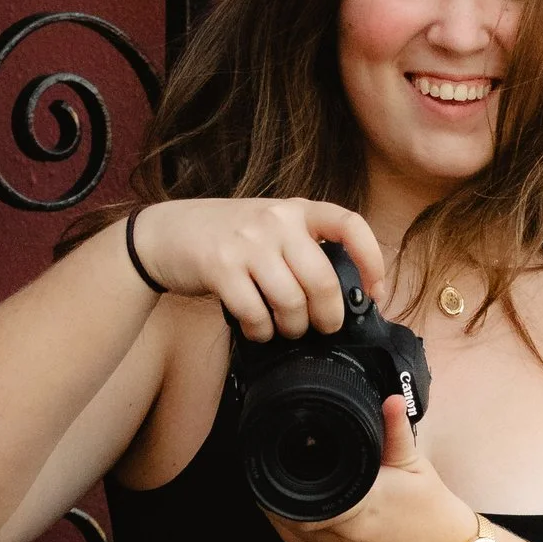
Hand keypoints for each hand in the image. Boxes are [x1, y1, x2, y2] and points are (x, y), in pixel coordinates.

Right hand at [124, 196, 383, 338]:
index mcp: (295, 209)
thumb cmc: (226, 235)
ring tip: (286, 330)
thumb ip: (303, 246)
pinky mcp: (221, 268)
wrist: (166, 232)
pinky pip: (255, 313)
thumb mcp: (269, 224)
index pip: (350, 225)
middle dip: (329, 316)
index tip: (377, 291)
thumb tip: (343, 295)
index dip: (373, 260)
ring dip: (293, 328)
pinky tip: (258, 330)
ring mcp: (247, 244)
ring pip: (291, 302)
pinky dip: (261, 331)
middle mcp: (275, 221)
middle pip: (322, 280)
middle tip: (324, 328)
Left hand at [271, 396, 480, 541]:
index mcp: (360, 510)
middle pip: (288, 512)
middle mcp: (342, 539)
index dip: (290, 475)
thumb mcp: (415, 466)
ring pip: (286, 531)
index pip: (306, 496)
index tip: (285, 454)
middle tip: (283, 461)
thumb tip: (391, 400)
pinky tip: (297, 509)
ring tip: (288, 481)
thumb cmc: (432, 513)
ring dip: (281, 507)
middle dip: (282, 486)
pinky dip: (291, 526)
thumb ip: (395, 431)